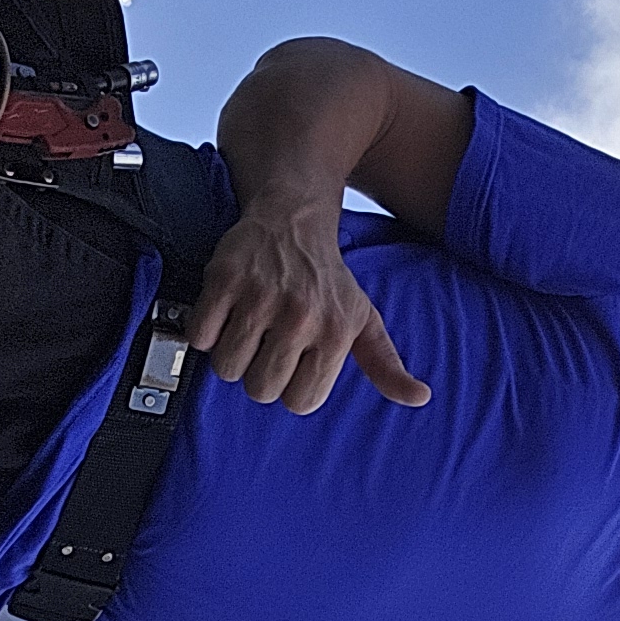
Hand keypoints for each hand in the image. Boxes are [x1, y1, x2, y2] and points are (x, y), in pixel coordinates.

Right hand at [188, 201, 430, 416]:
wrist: (294, 217)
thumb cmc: (328, 279)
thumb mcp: (363, 319)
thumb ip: (386, 365)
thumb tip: (418, 398)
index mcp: (336, 331)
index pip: (299, 402)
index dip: (290, 387)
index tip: (293, 361)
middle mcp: (302, 314)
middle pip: (261, 390)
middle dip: (258, 374)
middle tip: (266, 343)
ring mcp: (261, 295)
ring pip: (228, 368)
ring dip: (231, 355)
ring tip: (247, 328)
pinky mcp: (225, 278)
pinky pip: (200, 336)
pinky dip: (205, 330)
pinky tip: (225, 312)